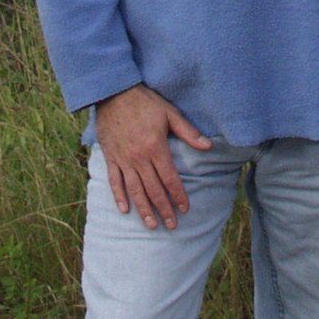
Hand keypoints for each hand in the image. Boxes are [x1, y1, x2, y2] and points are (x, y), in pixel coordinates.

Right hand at [92, 84, 211, 228]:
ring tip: (152, 225)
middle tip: (172, 225)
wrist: (113, 93)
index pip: (170, 178)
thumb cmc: (144, 102)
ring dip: (144, 209)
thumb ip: (188, 132)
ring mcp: (123, 159)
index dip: (178, 195)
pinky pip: (114, 181)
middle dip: (164, 209)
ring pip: (134, 190)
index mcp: (155, 148)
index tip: (185, 209)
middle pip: (153, 189)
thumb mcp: (169, 113)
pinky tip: (125, 210)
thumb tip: (208, 146)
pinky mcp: (110, 158)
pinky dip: (119, 197)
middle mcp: (139, 158)